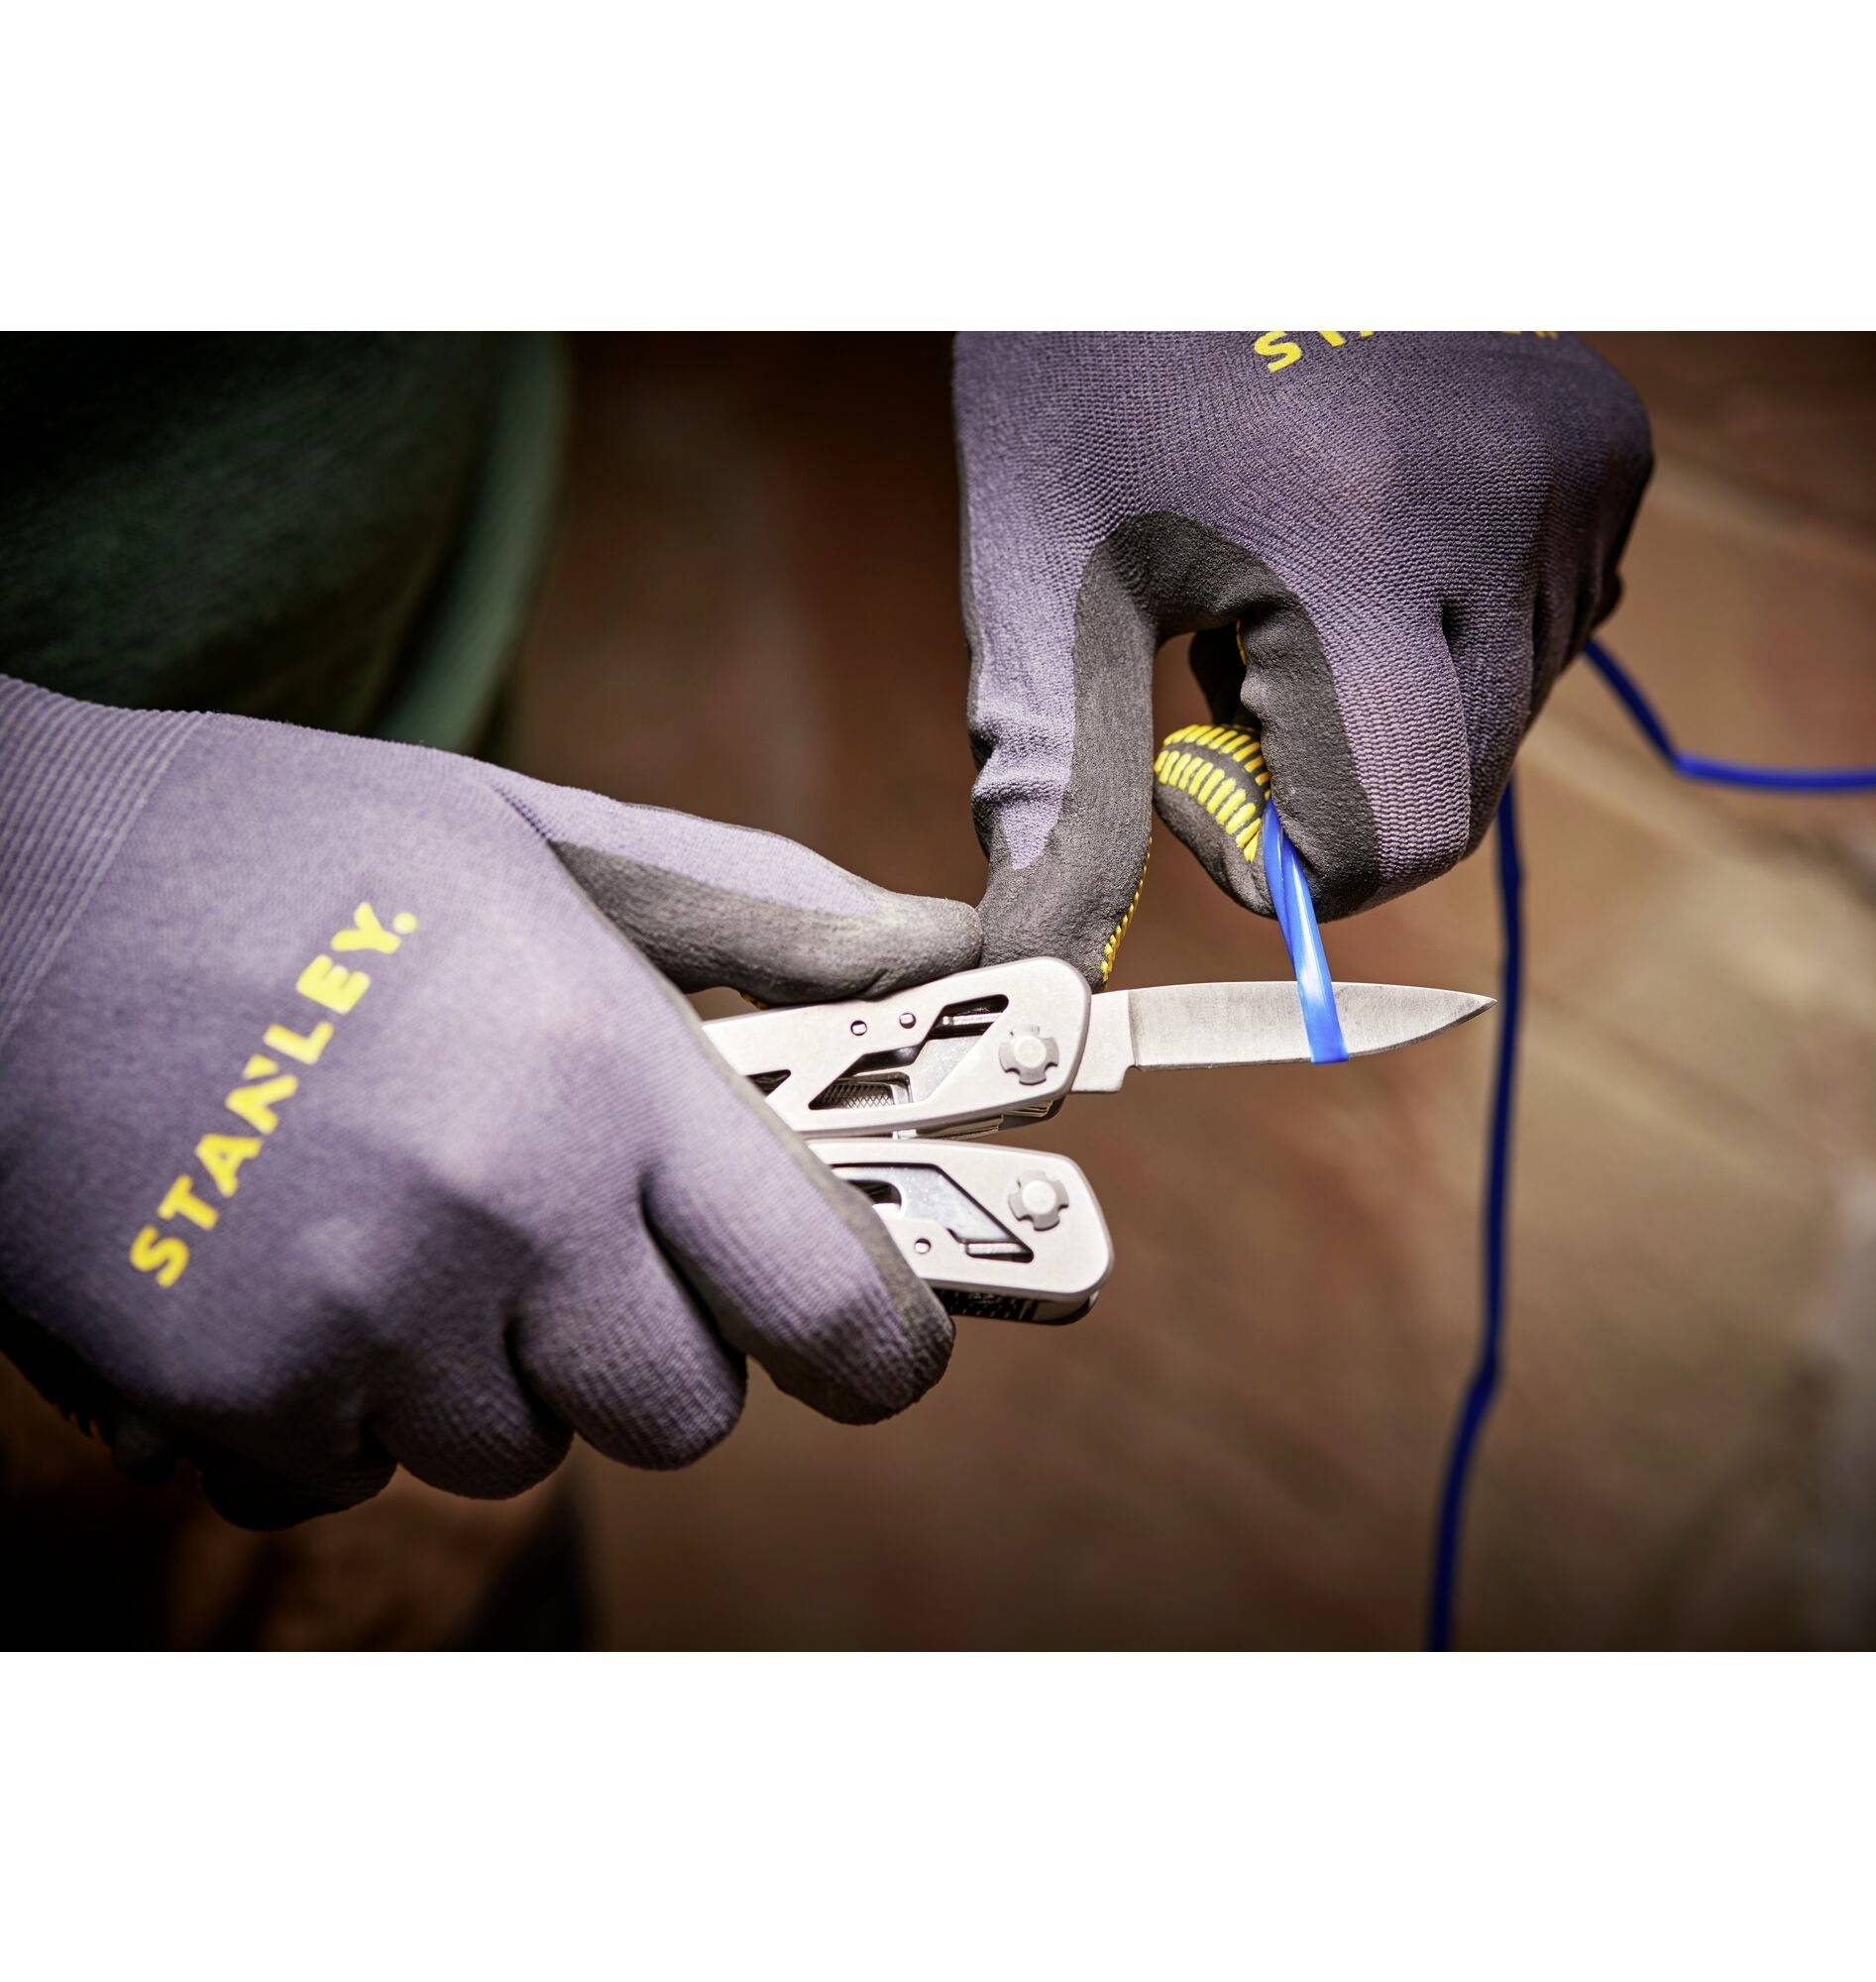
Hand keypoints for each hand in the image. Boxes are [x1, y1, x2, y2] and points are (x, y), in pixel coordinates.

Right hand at [0, 677, 978, 1525]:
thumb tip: (945, 953)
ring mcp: (352, 1326)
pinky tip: (298, 1274)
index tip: (875, 1340)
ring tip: (408, 1222)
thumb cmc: (278, 847)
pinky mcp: (220, 1398)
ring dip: (491, 1371)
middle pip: (682, 1411)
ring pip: (513, 1449)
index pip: (828, 1305)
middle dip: (660, 1346)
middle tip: (587, 1240)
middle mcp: (497, 1218)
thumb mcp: (539, 837)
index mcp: (602, 1075)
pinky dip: (345, 1409)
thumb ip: (760, 915)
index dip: (882, 1344)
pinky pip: (348, 1478)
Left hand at [955, 332, 1651, 979]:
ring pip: (1498, 726)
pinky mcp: (1605, 447)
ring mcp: (1578, 474)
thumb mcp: (1041, 581)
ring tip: (1283, 581)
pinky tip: (1356, 545)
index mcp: (1367, 547)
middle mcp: (1512, 511)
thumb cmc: (1084, 375)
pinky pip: (1539, 637)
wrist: (1188, 202)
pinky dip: (1443, 645)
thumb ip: (1057, 790)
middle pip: (1448, 795)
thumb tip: (1042, 962)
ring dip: (1381, 713)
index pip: (1393, 834)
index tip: (1189, 767)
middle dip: (1324, 782)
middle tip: (1223, 660)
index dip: (1280, 853)